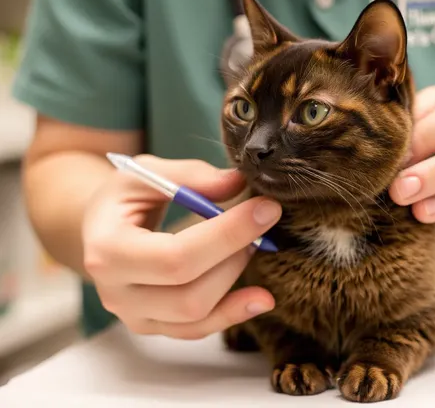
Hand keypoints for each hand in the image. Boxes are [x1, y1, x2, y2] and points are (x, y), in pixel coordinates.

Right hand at [82, 155, 280, 338]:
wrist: (101, 228)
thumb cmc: (123, 198)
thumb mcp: (146, 172)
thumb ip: (190, 176)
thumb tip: (237, 183)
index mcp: (108, 250)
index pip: (176, 257)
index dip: (227, 235)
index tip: (266, 209)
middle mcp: (116, 293)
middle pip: (189, 294)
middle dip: (235, 257)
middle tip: (261, 222)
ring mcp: (134, 315)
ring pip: (197, 316)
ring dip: (236, 280)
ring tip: (254, 245)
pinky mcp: (153, 325)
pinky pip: (197, 330)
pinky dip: (232, 313)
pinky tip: (260, 298)